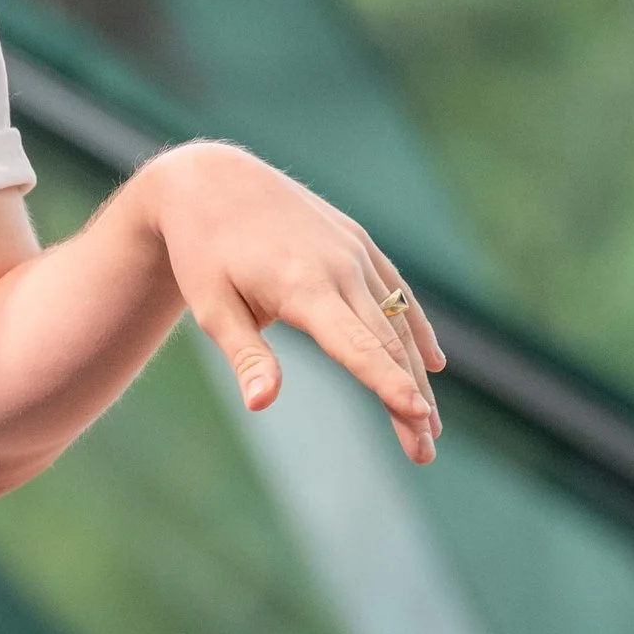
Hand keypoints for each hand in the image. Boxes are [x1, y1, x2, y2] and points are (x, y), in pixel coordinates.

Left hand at [145, 140, 443, 463]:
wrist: (211, 179)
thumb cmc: (203, 251)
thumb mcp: (211, 307)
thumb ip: (245, 356)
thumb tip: (261, 405)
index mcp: (303, 285)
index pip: (356, 344)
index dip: (387, 382)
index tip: (416, 415)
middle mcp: (340, 266)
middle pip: (384, 343)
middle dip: (408, 400)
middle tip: (424, 454)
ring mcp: (354, 251)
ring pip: (396, 321)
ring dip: (414, 374)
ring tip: (428, 426)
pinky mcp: (357, 241)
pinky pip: (395, 292)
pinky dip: (414, 328)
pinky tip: (430, 363)